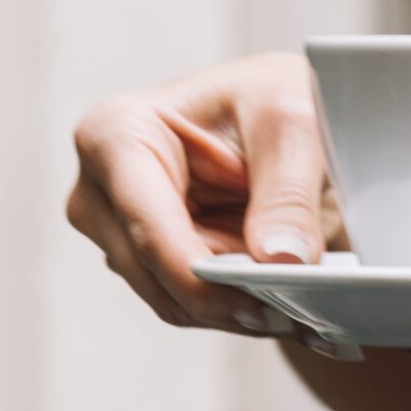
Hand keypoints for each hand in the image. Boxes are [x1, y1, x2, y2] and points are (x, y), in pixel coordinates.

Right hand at [66, 53, 345, 341]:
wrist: (277, 114)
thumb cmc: (271, 97)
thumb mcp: (294, 121)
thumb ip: (287, 192)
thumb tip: (280, 260)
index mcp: (117, 134)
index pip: (149, 229)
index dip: (204, 280)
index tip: (264, 303)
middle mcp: (102, 189)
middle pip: (157, 277)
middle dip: (229, 302)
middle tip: (302, 313)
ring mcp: (120, 230)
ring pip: (176, 302)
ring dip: (241, 312)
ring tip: (308, 311)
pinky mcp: (149, 260)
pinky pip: (193, 306)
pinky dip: (242, 310)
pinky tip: (290, 305)